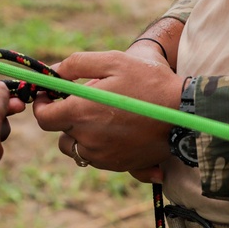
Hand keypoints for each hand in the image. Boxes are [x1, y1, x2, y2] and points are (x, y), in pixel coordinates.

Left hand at [32, 51, 183, 171]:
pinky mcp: (120, 167)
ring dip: (81, 135)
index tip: (49, 97)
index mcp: (82, 113)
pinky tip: (118, 130)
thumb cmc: (150, 82)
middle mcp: (89, 139)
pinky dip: (101, 146)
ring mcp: (104, 157)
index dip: (42, 106)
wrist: (186, 113)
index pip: (44, 118)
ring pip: (78, 149)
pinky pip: (99, 158)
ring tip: (102, 116)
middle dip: (64, 119)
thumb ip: (76, 64)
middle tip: (82, 102)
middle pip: (60, 136)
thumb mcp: (113, 61)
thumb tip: (53, 72)